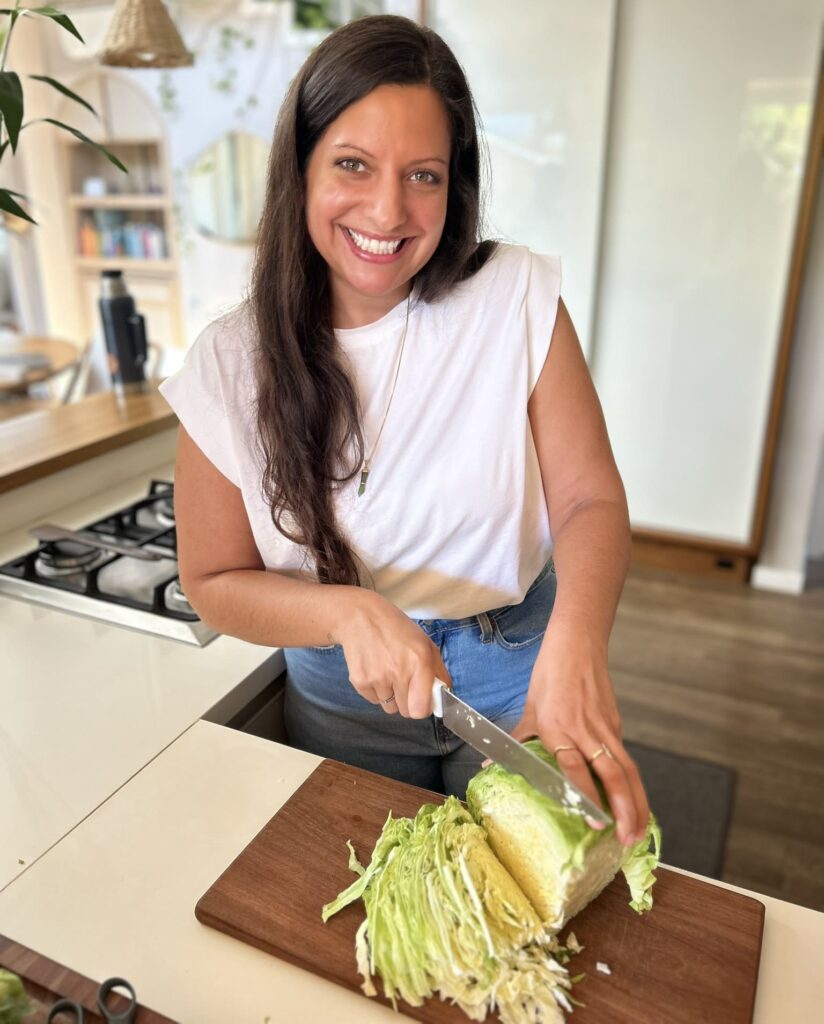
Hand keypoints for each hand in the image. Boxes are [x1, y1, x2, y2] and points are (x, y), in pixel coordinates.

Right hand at [333, 589, 450, 717]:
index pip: (421, 709)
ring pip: (389, 707)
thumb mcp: (425, 643)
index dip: (423, 707)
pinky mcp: (359, 681)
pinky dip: (375, 690)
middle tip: (404, 682)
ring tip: (387, 672)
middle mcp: (399, 672)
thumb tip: (444, 696)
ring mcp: (377, 678)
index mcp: (420, 661)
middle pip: (406, 712)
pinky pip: (373, 700)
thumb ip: (438, 672)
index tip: (421, 699)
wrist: (361, 616)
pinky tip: (375, 669)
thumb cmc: (396, 629)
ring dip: (391, 695)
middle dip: (407, 701)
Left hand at [511, 616, 649, 845]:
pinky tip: (636, 803)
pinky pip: (626, 757)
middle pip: (612, 774)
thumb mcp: (530, 709)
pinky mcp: (616, 723)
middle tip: (626, 838)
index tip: (593, 822)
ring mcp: (605, 727)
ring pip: (627, 769)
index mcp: (558, 728)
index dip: (585, 795)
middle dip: (623, 808)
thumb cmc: (549, 676)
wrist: (577, 645)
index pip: (575, 768)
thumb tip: (488, 763)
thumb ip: (518, 740)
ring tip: (637, 830)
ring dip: (636, 801)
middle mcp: (585, 731)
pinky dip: (633, 783)